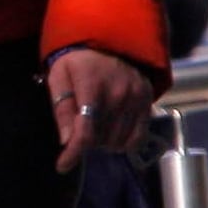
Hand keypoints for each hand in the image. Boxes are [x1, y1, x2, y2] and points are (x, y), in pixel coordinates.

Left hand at [45, 45, 159, 172]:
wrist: (109, 41)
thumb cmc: (77, 62)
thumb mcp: (59, 77)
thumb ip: (61, 108)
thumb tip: (66, 140)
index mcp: (92, 85)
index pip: (85, 129)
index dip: (73, 153)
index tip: (62, 166)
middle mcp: (119, 93)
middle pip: (101, 139)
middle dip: (86, 142)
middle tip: (79, 130)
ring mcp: (137, 98)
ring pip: (118, 141)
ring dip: (104, 143)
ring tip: (96, 127)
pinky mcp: (148, 101)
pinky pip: (138, 137)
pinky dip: (124, 142)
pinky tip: (113, 132)